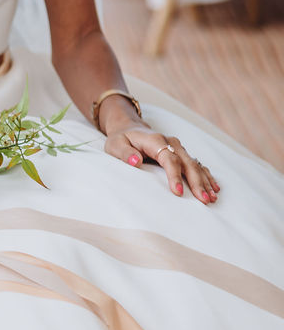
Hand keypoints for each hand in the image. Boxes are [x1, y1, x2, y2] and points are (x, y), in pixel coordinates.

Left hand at [100, 98, 219, 204]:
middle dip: (197, 182)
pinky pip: (196, 165)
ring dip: (204, 181)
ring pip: (195, 165)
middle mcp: (171, 143)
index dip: (175, 175)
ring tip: (211, 198)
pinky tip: (214, 188)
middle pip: (187, 163)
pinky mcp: (181, 154)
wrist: (129, 129)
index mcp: (155, 140)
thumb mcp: (115, 145)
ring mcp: (178, 148)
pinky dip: (205, 176)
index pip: (169, 159)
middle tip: (203, 200)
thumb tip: (136, 161)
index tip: (178, 192)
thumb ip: (125, 153)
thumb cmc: (121, 140)